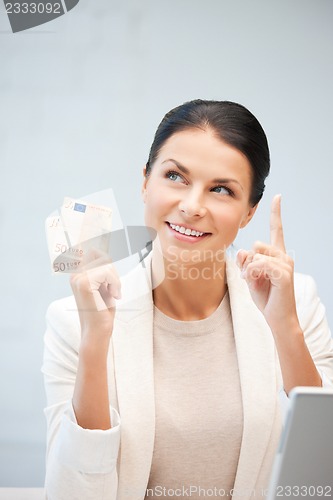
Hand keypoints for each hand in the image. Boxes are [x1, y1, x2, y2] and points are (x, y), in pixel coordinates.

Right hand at [70, 250, 121, 340]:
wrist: (98, 331)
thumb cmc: (102, 312)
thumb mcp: (103, 287)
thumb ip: (102, 271)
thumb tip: (103, 253)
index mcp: (77, 275)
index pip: (90, 250)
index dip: (100, 250)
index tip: (104, 244)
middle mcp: (75, 275)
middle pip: (101, 256)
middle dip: (113, 271)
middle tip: (114, 288)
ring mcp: (78, 278)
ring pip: (106, 264)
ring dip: (115, 280)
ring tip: (114, 293)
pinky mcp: (85, 283)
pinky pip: (107, 272)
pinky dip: (116, 284)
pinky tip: (114, 296)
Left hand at [236, 194, 298, 333]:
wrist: (276, 317)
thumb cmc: (265, 296)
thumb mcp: (249, 276)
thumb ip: (245, 261)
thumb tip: (243, 250)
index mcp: (276, 254)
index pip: (276, 230)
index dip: (276, 213)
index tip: (277, 196)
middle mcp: (284, 256)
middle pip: (256, 244)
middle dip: (248, 261)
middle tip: (252, 276)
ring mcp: (285, 264)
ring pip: (256, 255)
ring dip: (249, 270)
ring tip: (255, 281)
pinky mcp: (284, 273)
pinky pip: (260, 264)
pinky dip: (252, 273)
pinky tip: (257, 282)